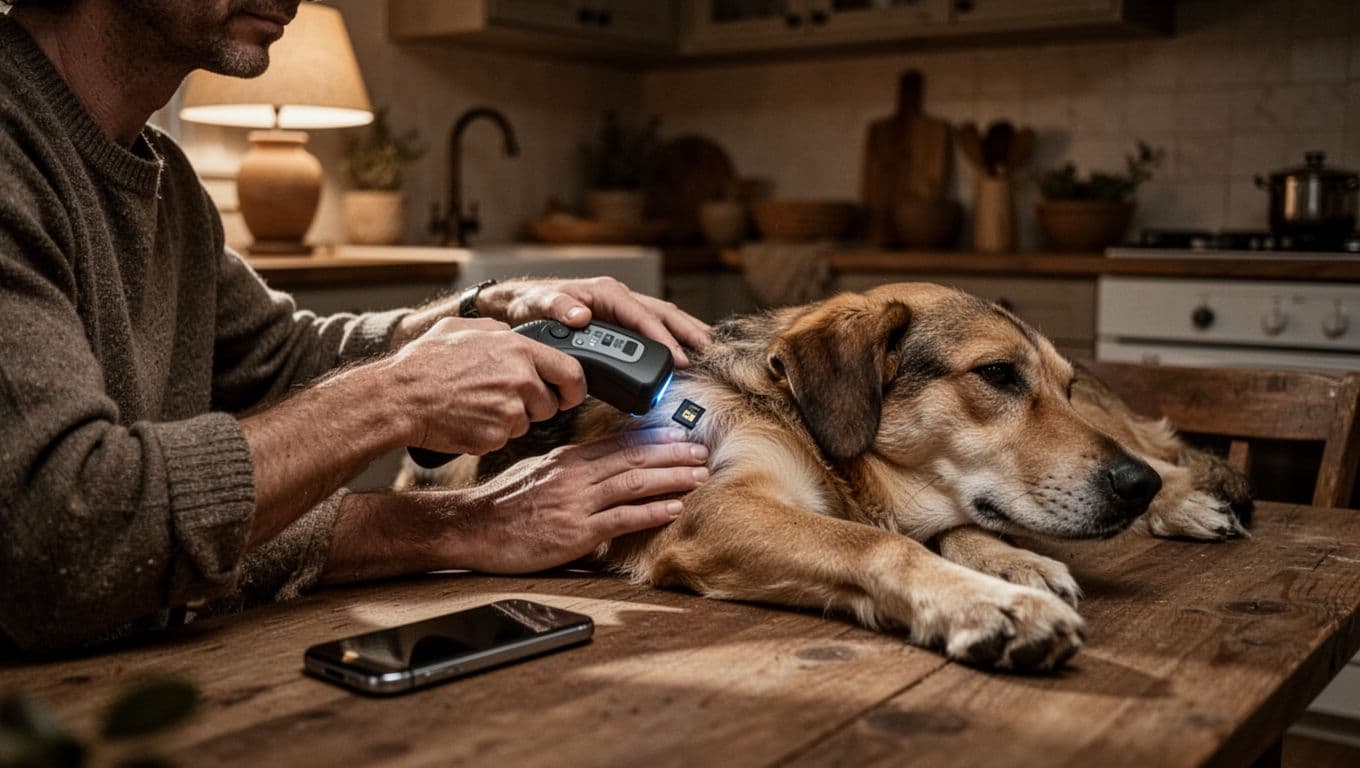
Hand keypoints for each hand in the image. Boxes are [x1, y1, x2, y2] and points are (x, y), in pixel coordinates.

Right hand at [390, 317, 586, 454]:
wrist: (399, 397)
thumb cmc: (424, 363)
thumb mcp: (462, 328)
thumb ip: (497, 331)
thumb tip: (513, 335)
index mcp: (517, 349)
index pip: (571, 371)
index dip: (574, 387)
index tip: (569, 394)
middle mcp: (519, 379)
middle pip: (550, 404)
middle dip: (536, 406)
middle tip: (507, 401)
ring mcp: (509, 410)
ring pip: (526, 422)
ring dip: (510, 419)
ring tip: (476, 404)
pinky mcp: (496, 435)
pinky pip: (504, 437)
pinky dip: (490, 433)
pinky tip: (467, 418)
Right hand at [423, 427, 709, 573]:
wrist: (472, 528)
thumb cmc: (503, 503)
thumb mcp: (538, 471)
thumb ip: (571, 466)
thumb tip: (601, 462)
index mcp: (568, 458)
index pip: (619, 442)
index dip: (654, 437)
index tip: (680, 433)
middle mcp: (575, 475)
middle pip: (633, 458)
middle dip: (672, 453)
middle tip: (701, 451)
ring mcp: (576, 502)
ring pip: (633, 483)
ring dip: (671, 478)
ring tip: (698, 475)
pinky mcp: (575, 532)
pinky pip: (621, 519)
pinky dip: (650, 511)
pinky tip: (673, 508)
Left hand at [480, 277, 711, 366]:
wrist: (519, 305)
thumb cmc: (529, 305)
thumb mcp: (538, 305)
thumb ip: (558, 308)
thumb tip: (580, 315)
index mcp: (605, 293)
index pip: (642, 316)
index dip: (662, 338)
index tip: (677, 359)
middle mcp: (618, 297)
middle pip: (662, 312)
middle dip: (687, 331)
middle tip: (708, 352)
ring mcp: (621, 307)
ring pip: (662, 317)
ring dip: (685, 331)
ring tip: (707, 348)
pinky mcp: (619, 319)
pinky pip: (651, 326)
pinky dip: (671, 335)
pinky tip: (683, 348)